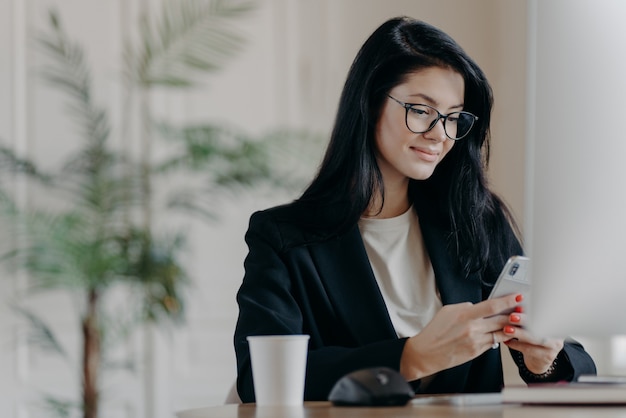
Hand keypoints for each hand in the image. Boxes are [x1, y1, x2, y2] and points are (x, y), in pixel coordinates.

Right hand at [400, 293, 521, 380]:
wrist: (426, 353)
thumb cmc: (435, 331)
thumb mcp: (447, 311)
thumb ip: (465, 307)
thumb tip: (478, 306)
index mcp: (465, 315)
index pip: (492, 306)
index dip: (508, 301)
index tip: (518, 296)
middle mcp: (472, 329)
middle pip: (501, 320)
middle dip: (514, 314)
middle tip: (523, 309)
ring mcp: (476, 341)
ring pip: (500, 333)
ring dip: (509, 327)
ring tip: (515, 321)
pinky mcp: (476, 352)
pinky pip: (492, 343)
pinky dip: (498, 337)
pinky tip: (500, 333)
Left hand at [503, 311, 563, 373]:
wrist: (538, 358)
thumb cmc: (533, 336)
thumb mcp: (532, 324)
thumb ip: (527, 315)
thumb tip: (515, 302)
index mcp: (555, 321)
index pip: (546, 313)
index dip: (532, 309)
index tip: (519, 307)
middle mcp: (558, 333)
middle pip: (541, 325)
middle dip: (525, 321)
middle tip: (511, 317)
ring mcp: (554, 346)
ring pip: (535, 339)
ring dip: (519, 333)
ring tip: (506, 329)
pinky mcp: (547, 356)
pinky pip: (529, 350)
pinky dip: (516, 344)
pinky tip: (507, 341)